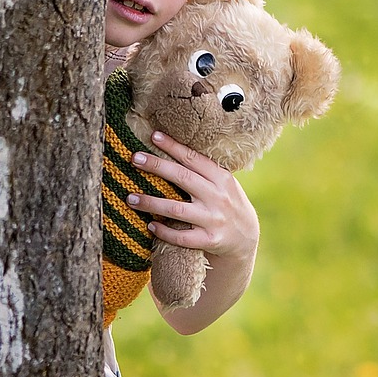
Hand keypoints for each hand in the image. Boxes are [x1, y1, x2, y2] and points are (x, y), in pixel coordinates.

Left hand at [126, 131, 259, 262]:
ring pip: (176, 209)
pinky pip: (181, 237)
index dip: (173, 147)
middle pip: (183, 177)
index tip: (154, 136)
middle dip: (157, 166)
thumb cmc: (228, 204)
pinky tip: (150, 225)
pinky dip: (164, 231)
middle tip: (135, 158)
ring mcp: (214, 219)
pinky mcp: (209, 240)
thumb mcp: (224, 184)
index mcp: (222, 178)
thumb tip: (171, 151)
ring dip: (151, 203)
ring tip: (130, 198)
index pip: (194, 159)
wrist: (246, 238)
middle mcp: (218, 197)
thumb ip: (204, 172)